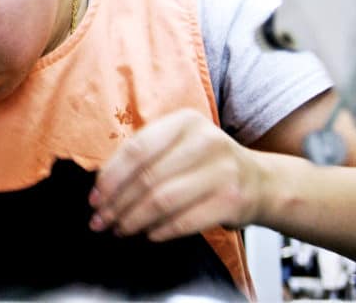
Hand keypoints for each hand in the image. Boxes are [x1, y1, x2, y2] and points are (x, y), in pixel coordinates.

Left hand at [88, 109, 269, 241]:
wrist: (260, 182)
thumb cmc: (208, 164)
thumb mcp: (181, 145)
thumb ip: (146, 157)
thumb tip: (102, 188)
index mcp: (185, 121)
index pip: (136, 149)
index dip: (111, 177)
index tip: (95, 198)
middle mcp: (205, 140)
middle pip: (146, 177)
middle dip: (117, 204)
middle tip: (101, 220)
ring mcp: (221, 170)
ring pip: (162, 201)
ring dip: (134, 220)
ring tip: (120, 229)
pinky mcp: (231, 200)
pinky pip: (184, 221)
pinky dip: (160, 231)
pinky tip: (149, 234)